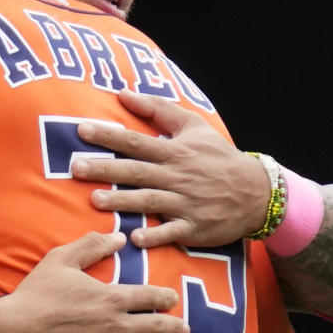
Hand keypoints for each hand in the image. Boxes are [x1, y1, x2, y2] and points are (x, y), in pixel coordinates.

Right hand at [0, 230, 187, 332]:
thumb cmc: (36, 296)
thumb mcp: (61, 260)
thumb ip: (92, 245)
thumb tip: (119, 237)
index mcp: (112, 298)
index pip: (151, 296)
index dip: (166, 297)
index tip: (173, 299)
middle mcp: (118, 325)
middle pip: (158, 325)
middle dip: (175, 327)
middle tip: (184, 328)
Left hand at [70, 93, 270, 248]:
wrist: (256, 192)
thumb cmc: (220, 157)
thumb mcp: (195, 126)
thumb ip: (159, 109)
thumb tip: (124, 94)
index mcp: (175, 152)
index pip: (136, 141)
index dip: (109, 136)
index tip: (82, 130)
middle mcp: (177, 176)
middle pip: (136, 171)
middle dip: (106, 169)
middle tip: (76, 167)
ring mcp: (185, 203)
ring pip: (149, 201)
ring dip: (123, 201)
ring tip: (95, 200)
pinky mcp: (193, 227)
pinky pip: (172, 232)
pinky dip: (155, 235)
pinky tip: (134, 238)